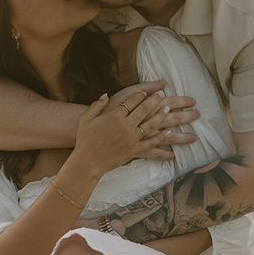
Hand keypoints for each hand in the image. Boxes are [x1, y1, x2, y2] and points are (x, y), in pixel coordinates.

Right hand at [72, 90, 195, 177]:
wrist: (87, 162)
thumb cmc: (85, 140)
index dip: (140, 95)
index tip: (147, 92)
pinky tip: (169, 133)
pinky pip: (151, 143)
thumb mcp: (86, 119)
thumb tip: (106, 95)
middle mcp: (125, 125)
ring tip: (168, 109)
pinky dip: (161, 138)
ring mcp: (131, 138)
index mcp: (114, 116)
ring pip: (151, 124)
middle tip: (161, 96)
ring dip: (161, 116)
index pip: (131, 101)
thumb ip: (96, 105)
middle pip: (144, 110)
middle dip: (154, 101)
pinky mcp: (135, 151)